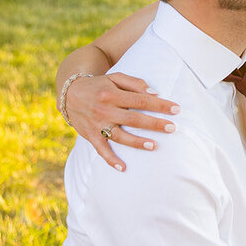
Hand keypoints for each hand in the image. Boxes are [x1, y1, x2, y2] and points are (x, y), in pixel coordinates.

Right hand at [63, 73, 177, 170]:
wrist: (69, 93)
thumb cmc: (99, 85)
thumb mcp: (115, 77)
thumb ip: (135, 83)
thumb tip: (155, 93)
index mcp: (112, 94)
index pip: (141, 100)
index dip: (160, 105)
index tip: (176, 109)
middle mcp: (104, 110)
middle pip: (133, 119)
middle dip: (154, 124)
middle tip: (172, 128)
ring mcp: (97, 125)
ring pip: (119, 136)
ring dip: (137, 142)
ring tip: (154, 146)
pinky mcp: (91, 136)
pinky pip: (101, 150)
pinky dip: (111, 160)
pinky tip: (123, 168)